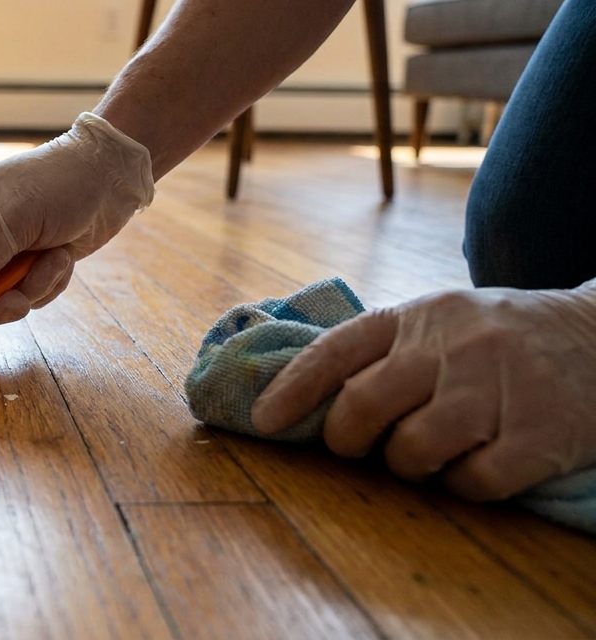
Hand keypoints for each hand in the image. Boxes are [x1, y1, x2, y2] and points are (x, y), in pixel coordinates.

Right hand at [0, 113, 154, 324]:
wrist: (111, 176)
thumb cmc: (54, 184)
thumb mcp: (9, 223)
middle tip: (17, 303)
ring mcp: (6, 252)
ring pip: (1, 299)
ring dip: (31, 288)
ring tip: (53, 259)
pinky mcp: (34, 264)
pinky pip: (30, 295)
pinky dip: (49, 282)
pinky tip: (64, 256)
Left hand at [251, 283, 595, 500]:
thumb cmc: (500, 338)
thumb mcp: (440, 321)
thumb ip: (382, 348)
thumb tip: (298, 392)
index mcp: (418, 317)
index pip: (337, 350)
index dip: (292, 388)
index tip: (262, 420)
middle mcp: (453, 347)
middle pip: (363, 406)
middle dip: (347, 438)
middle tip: (359, 447)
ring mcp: (498, 390)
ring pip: (412, 450)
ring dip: (408, 466)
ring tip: (430, 453)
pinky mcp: (541, 435)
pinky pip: (472, 484)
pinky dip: (463, 486)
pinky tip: (477, 466)